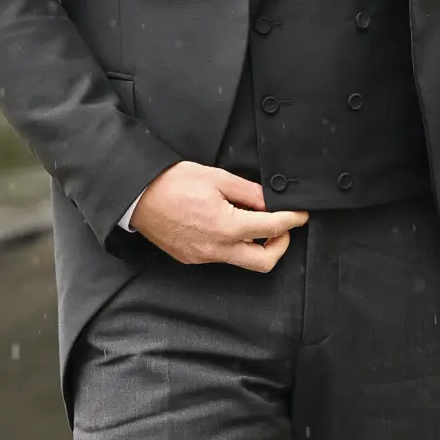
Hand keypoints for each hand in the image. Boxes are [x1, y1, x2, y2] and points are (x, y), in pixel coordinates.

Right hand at [130, 161, 308, 270]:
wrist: (138, 196)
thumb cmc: (173, 183)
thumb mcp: (216, 177)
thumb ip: (248, 192)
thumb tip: (270, 200)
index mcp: (226, 227)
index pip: (272, 229)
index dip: (292, 221)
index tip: (302, 215)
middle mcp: (217, 249)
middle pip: (264, 262)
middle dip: (280, 245)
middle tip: (281, 226)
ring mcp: (203, 257)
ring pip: (242, 261)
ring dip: (255, 245)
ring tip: (251, 220)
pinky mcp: (191, 258)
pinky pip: (222, 257)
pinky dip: (233, 244)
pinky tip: (228, 224)